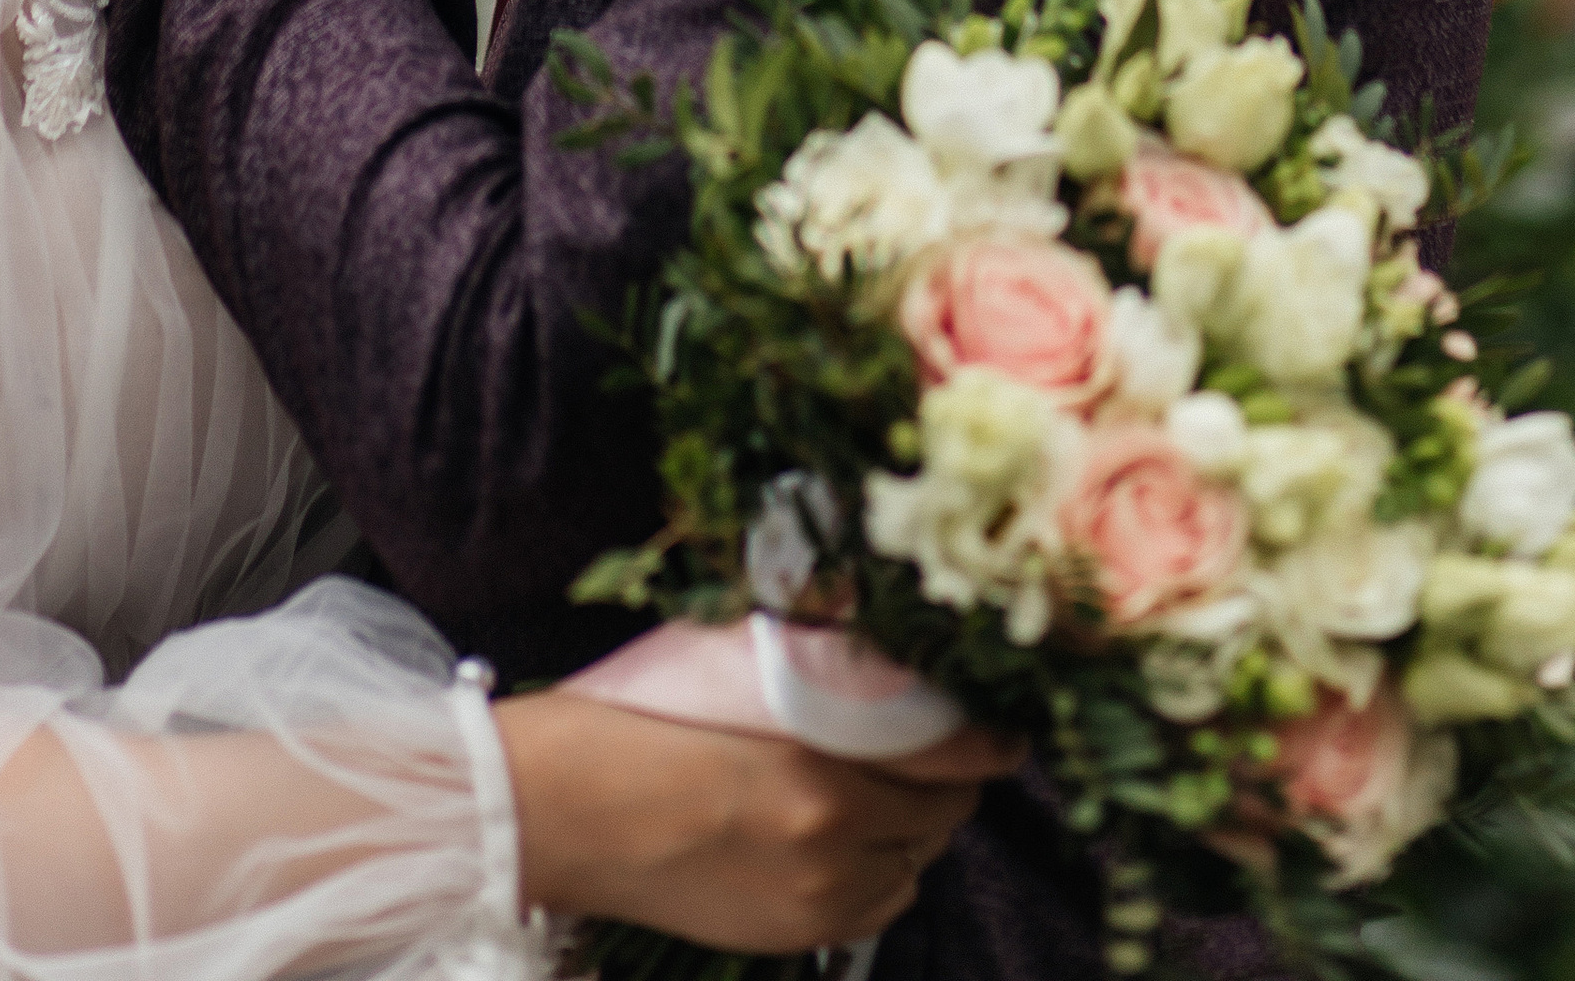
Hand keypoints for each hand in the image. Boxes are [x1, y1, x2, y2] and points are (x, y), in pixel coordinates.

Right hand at [493, 694, 1022, 948]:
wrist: (568, 810)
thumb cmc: (640, 719)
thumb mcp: (738, 670)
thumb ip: (820, 665)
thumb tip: (882, 640)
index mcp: (821, 764)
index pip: (949, 756)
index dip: (988, 741)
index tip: (1006, 730)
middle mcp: (833, 841)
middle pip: (942, 815)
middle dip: (944, 781)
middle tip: (927, 750)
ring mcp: (815, 899)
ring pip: (915, 866)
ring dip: (913, 830)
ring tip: (880, 795)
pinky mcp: (792, 935)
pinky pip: (877, 907)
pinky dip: (881, 873)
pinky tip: (849, 842)